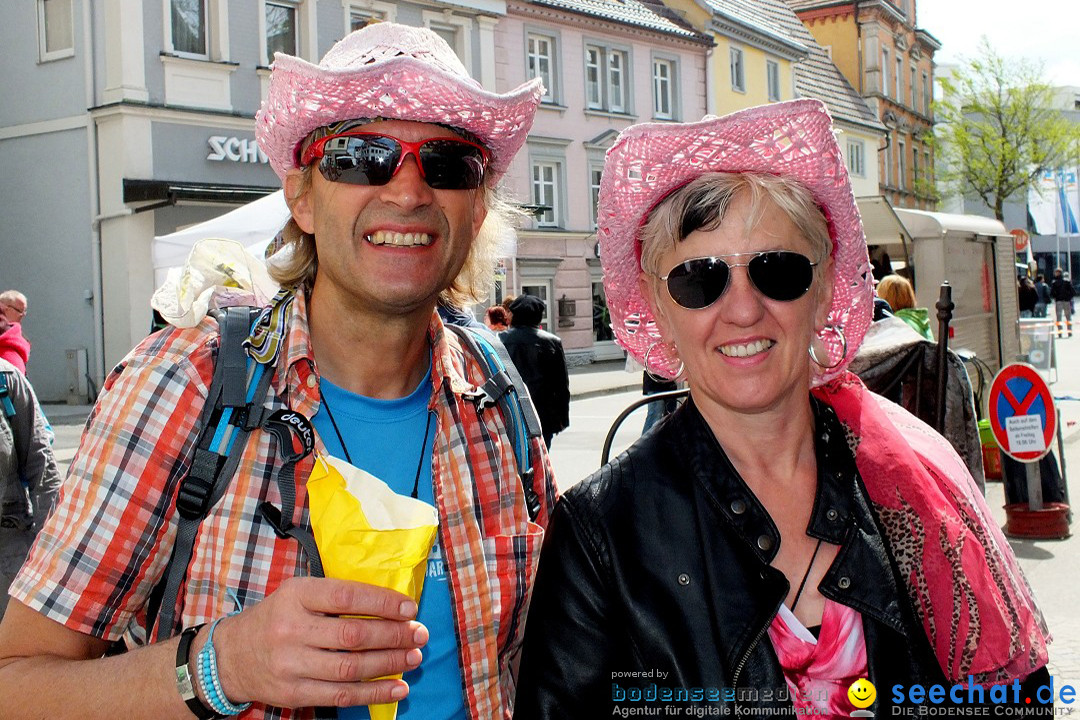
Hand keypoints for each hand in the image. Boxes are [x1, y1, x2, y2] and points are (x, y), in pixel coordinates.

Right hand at [206, 577, 427, 708]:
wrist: (232, 655)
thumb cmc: (277, 618)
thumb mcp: (298, 593)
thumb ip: (335, 596)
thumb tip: (390, 605)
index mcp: (296, 596)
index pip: (346, 596)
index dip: (382, 602)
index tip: (409, 608)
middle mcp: (292, 629)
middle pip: (353, 634)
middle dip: (393, 635)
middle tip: (419, 634)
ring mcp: (291, 664)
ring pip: (351, 667)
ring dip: (389, 664)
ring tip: (414, 658)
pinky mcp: (294, 693)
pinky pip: (341, 695)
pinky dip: (374, 693)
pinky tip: (397, 688)